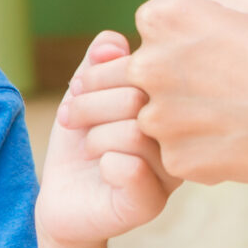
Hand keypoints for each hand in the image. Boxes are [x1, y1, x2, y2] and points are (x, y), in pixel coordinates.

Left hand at [40, 32, 176, 244]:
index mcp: (173, 106)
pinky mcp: (150, 204)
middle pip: (140, 98)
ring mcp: (171, 173)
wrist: (64, 200)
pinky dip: (105, 162)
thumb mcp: (88, 93)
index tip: (78, 87)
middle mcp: (182, 139)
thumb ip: (100, 63)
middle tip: (72, 117)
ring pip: (136, 132)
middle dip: (92, 104)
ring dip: (95, 136)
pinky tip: (102, 169)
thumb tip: (112, 44)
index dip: (103, 73)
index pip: (148, 69)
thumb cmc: (85, 141)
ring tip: (88, 147)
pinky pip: (132, 169)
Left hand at [85, 0, 247, 192]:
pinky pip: (175, 154)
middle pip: (127, 77)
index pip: (146, 29)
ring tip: (228, 118)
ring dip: (176, 122)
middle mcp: (150, 64)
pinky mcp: (176, 160)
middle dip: (152, 84)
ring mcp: (160, 117)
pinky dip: (198, 152)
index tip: (207, 52)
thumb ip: (201, 9)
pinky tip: (236, 142)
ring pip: (150, 120)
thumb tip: (179, 19)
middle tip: (201, 93)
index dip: (175, 41)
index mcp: (166, 17)